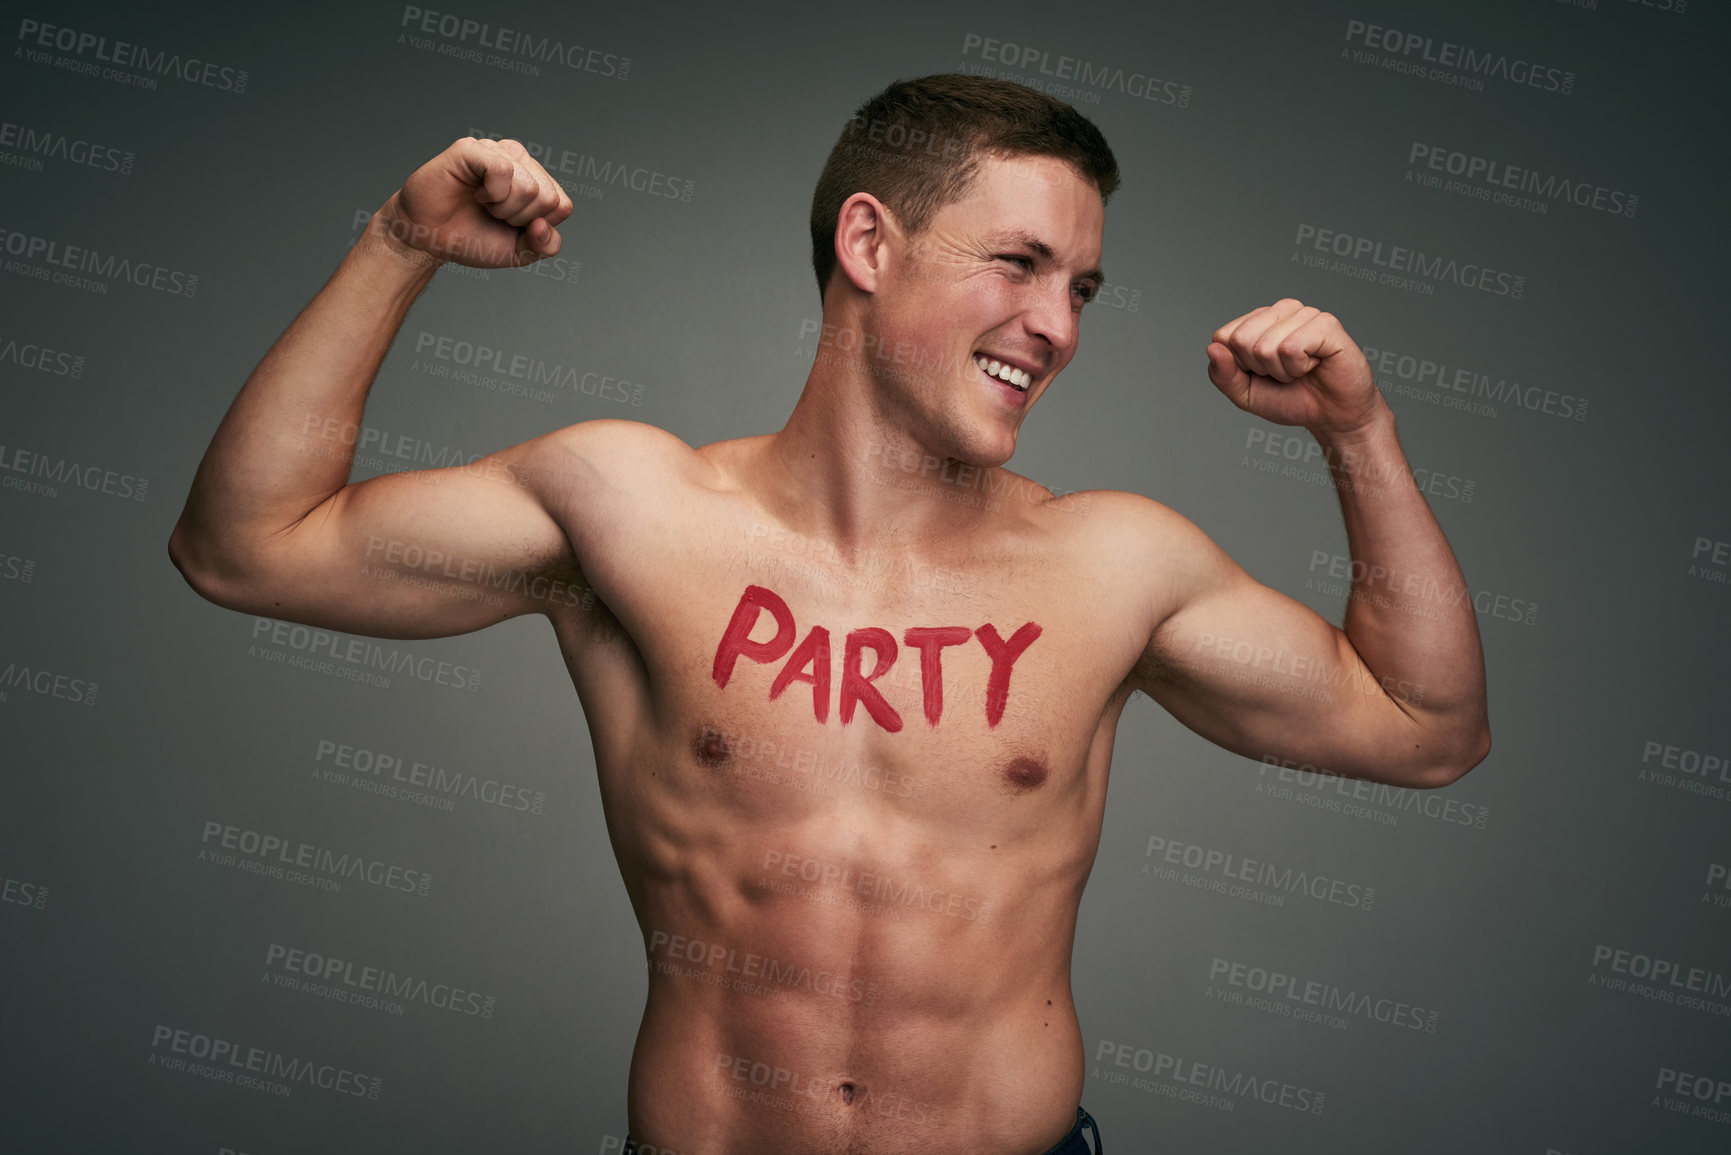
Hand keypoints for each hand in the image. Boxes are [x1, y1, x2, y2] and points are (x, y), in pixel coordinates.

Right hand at [375, 137, 572, 267]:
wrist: (429, 239)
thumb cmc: (471, 238)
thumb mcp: (518, 252)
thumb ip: (545, 245)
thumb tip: (543, 225)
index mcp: (534, 179)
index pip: (562, 205)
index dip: (537, 227)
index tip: (511, 226)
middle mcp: (518, 160)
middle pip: (548, 197)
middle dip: (520, 219)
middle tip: (494, 215)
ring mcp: (495, 151)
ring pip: (528, 186)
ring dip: (504, 209)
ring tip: (483, 204)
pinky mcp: (472, 149)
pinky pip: (502, 171)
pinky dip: (491, 194)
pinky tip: (476, 193)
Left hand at [1206, 299, 1380, 433]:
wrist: (1331, 416)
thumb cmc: (1292, 399)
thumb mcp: (1245, 394)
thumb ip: (1222, 375)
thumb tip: (1212, 348)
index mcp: (1258, 321)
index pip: (1223, 336)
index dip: (1239, 366)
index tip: (1262, 374)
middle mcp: (1280, 311)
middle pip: (1241, 340)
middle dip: (1260, 369)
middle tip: (1285, 373)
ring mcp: (1304, 314)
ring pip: (1265, 346)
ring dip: (1282, 371)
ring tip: (1301, 370)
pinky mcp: (1325, 323)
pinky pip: (1290, 348)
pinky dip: (1298, 368)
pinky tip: (1314, 364)